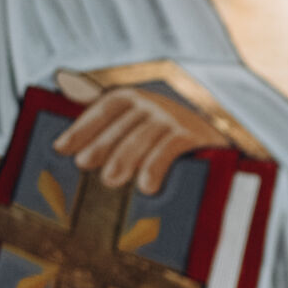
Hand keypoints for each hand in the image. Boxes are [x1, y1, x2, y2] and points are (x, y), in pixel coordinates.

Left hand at [53, 68, 232, 195]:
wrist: (226, 140)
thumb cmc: (175, 139)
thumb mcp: (145, 127)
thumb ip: (113, 126)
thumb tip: (65, 121)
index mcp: (139, 100)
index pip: (105, 107)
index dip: (82, 126)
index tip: (61, 148)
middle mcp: (155, 104)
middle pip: (122, 123)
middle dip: (101, 144)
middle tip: (84, 165)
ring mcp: (175, 118)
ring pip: (143, 136)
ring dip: (125, 157)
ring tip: (111, 180)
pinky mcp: (195, 135)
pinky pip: (170, 148)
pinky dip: (156, 166)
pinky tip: (146, 187)